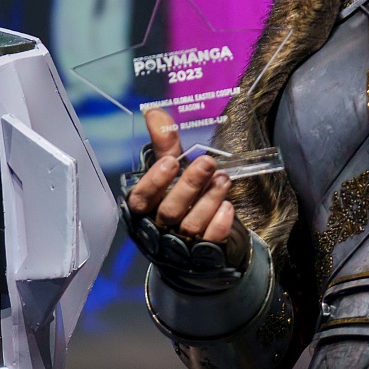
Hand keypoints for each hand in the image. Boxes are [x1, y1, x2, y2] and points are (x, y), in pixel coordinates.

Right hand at [124, 109, 237, 247]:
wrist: (197, 246)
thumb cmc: (179, 201)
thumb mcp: (170, 173)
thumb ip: (163, 145)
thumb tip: (153, 112)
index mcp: (145, 210)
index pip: (141, 200)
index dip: (154, 182)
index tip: (171, 161)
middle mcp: (159, 229)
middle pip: (169, 211)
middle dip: (189, 185)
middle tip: (208, 162)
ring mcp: (181, 246)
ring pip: (191, 225)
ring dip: (209, 200)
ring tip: (223, 179)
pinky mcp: (203, 255)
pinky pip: (211, 241)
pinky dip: (219, 224)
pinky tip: (228, 207)